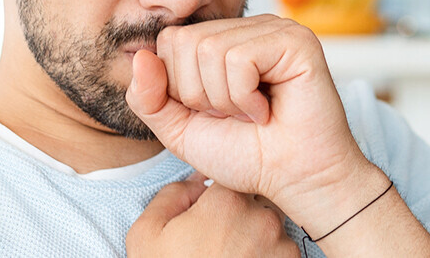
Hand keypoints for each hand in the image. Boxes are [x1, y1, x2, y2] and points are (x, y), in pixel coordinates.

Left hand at [126, 15, 386, 230]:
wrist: (293, 180)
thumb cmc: (246, 155)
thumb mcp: (180, 129)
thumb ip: (149, 97)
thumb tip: (139, 56)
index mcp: (223, 39)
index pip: (170, 40)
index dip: (180, 88)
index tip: (215, 113)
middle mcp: (248, 28)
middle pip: (186, 42)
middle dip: (200, 95)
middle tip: (235, 115)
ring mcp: (274, 29)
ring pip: (209, 50)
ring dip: (224, 100)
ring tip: (253, 114)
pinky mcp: (295, 41)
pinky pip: (239, 60)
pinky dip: (245, 97)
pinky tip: (267, 110)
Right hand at [126, 178, 297, 257]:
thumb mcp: (147, 235)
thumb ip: (171, 196)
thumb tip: (194, 182)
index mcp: (227, 202)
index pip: (230, 180)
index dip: (216, 199)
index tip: (206, 217)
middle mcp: (263, 219)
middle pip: (255, 205)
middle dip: (239, 221)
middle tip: (215, 248)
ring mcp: (282, 248)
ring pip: (271, 232)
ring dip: (255, 244)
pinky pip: (281, 257)